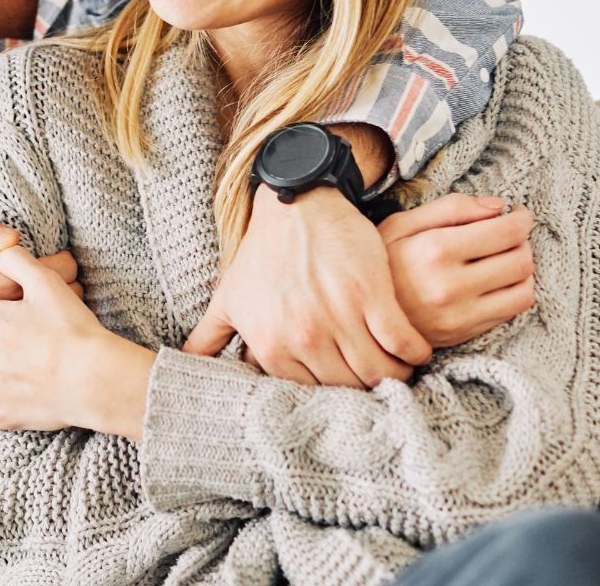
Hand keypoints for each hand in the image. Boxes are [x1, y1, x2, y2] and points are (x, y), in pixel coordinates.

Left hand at [184, 185, 426, 388]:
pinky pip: (403, 342)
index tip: (346, 388)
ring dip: (395, 377)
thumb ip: (209, 338)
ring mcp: (340, 316)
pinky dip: (414, 353)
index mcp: (270, 345)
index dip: (332, 396)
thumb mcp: (228, 297)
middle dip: (366, 391)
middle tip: (378, 382)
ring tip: (398, 370)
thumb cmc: (261, 253)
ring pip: (380, 373)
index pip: (312, 396)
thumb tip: (185, 367)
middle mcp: (304, 337)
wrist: (295, 203)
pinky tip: (415, 350)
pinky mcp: (372, 294)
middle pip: (349, 390)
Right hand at [378, 194, 536, 347]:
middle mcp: (450, 286)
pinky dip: (513, 293)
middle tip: (511, 236)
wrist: (358, 313)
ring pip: (524, 290)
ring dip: (524, 271)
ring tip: (506, 259)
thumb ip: (451, 208)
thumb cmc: (380, 262)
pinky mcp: (463, 335)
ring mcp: (458, 316)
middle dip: (524, 243)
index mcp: (434, 250)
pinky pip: (510, 312)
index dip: (522, 219)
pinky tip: (496, 282)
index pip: (506, 232)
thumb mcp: (402, 223)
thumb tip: (499, 206)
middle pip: (521, 260)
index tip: (519, 215)